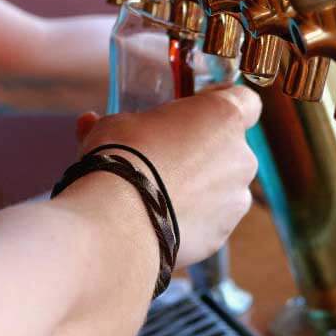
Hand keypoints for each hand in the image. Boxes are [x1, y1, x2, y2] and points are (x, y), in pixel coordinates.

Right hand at [73, 86, 260, 266]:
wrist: (119, 218)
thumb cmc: (121, 159)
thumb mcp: (114, 124)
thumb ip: (120, 122)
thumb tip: (90, 122)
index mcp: (224, 117)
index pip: (245, 101)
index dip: (221, 103)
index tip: (196, 109)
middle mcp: (241, 156)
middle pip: (231, 147)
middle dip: (203, 150)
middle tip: (166, 154)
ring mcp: (235, 199)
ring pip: (222, 187)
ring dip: (199, 186)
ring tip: (159, 192)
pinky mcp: (221, 234)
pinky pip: (210, 220)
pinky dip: (192, 218)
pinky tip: (159, 218)